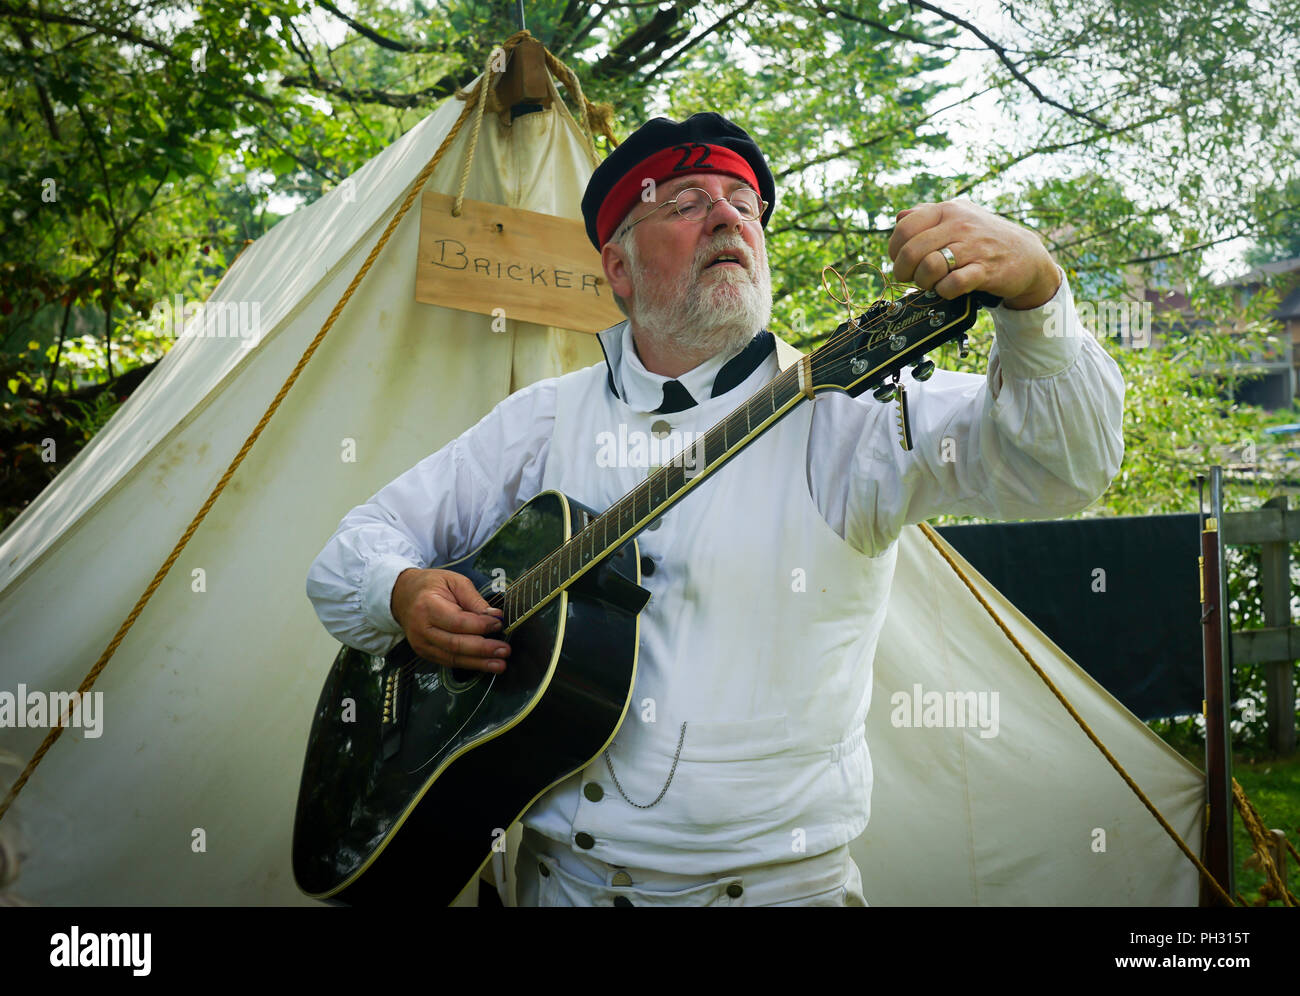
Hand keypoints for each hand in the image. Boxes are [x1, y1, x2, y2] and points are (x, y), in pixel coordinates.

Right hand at [390, 568, 509, 671]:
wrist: (403, 595)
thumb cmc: (431, 586)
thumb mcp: (454, 581)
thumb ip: (475, 600)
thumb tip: (495, 617)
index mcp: (427, 606)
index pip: (457, 621)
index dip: (480, 626)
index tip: (499, 624)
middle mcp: (421, 628)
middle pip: (455, 644)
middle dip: (483, 649)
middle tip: (505, 650)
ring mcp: (421, 644)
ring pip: (452, 658)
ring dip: (479, 663)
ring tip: (500, 664)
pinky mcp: (425, 653)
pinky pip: (448, 662)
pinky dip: (468, 664)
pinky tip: (485, 664)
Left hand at [888, 200, 1059, 309]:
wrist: (1026, 255)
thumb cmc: (983, 238)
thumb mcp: (958, 217)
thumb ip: (927, 215)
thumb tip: (899, 217)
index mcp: (947, 211)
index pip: (904, 227)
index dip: (895, 249)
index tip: (901, 260)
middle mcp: (959, 225)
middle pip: (911, 250)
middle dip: (905, 271)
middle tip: (913, 278)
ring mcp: (973, 247)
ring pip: (929, 266)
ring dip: (924, 282)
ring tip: (933, 282)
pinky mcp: (985, 271)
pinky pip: (952, 284)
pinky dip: (944, 291)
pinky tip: (949, 288)